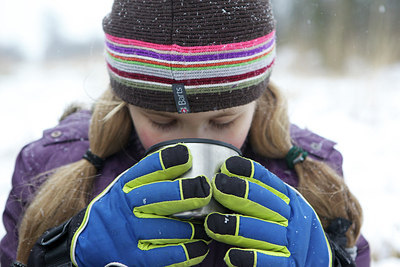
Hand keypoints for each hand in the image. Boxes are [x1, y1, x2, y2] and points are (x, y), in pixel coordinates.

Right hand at [71, 144, 210, 265]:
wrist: (86, 242)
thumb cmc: (117, 209)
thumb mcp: (126, 187)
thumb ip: (149, 175)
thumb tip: (185, 157)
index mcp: (125, 187)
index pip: (145, 170)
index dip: (166, 161)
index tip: (187, 155)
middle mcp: (125, 208)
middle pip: (156, 197)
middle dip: (184, 192)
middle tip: (205, 189)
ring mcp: (128, 234)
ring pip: (166, 228)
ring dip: (192, 227)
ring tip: (207, 223)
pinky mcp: (134, 259)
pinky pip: (165, 255)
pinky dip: (187, 252)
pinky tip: (200, 246)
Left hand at [204, 156, 331, 265]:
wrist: (319, 261)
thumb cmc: (289, 229)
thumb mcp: (285, 206)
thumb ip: (262, 194)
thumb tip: (227, 175)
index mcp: (290, 200)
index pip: (269, 182)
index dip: (249, 172)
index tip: (228, 166)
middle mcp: (293, 218)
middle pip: (265, 202)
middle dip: (239, 192)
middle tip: (216, 187)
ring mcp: (292, 242)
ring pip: (261, 231)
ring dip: (234, 227)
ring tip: (211, 223)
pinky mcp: (288, 265)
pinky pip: (267, 261)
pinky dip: (248, 258)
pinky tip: (230, 255)